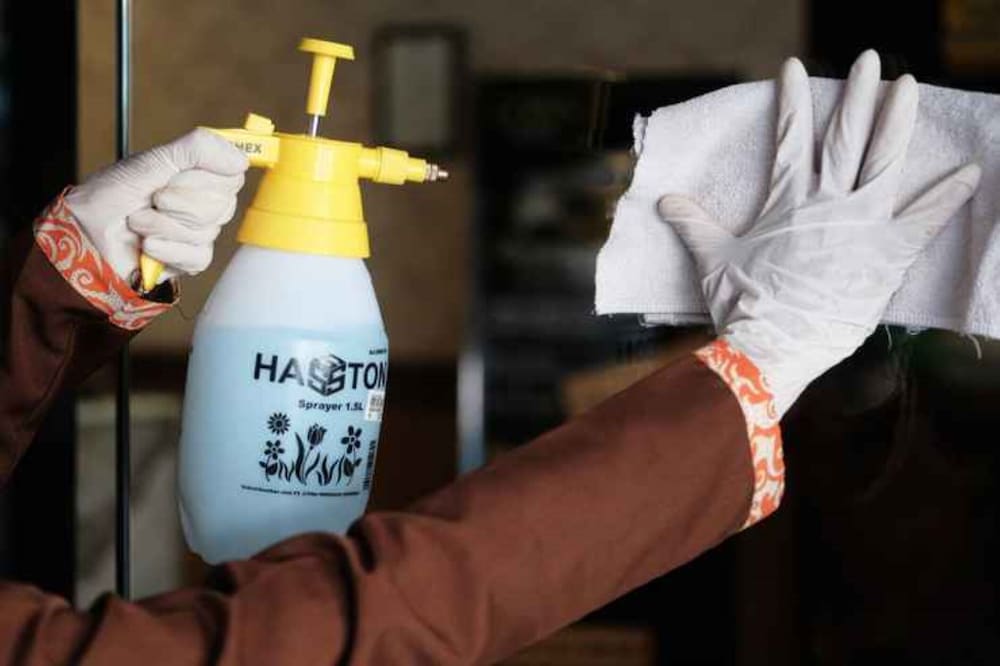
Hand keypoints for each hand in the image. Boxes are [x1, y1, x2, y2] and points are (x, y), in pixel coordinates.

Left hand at [65, 128, 248, 285]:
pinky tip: (147, 244)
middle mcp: (201, 204)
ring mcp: (197, 233)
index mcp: (197, 177)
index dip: (205, 178)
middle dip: (179, 201)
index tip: (176, 175)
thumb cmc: (109, 196)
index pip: (232, 176)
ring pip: (207, 231)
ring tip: (138, 220)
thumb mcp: (151, 161)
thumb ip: (196, 149)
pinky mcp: (188, 260)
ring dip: (162, 224)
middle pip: (222, 204)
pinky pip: (197, 255)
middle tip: (153, 197)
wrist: (84, 232)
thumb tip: (240, 156)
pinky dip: (167, 249)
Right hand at [657, 50, 979, 415]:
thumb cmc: (741, 304)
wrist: (770, 346)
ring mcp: (861, 226)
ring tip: (909, 86)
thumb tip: (663, 200)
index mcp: (787, 201)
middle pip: (846, 137)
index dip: (791, 100)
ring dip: (897, 122)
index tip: (792, 67)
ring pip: (884, 162)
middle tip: (868, 61)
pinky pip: (923, 221)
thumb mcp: (712, 259)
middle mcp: (827, 203)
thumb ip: (693, 224)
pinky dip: (947, 197)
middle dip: (858, 95)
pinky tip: (969, 171)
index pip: (789, 137)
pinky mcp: (887, 255)